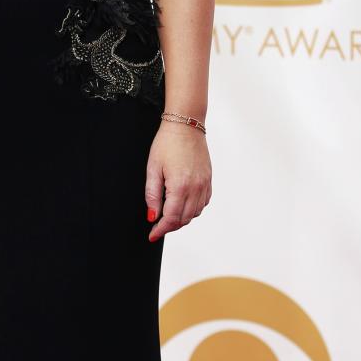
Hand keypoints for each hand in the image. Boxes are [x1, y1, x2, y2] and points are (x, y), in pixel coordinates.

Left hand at [144, 122, 210, 241]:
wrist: (186, 125)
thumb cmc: (166, 144)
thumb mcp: (153, 169)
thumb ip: (152, 195)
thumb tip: (152, 216)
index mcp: (180, 186)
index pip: (171, 218)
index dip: (161, 230)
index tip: (152, 235)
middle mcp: (196, 188)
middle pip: (184, 219)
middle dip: (170, 226)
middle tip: (157, 227)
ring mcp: (204, 184)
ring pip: (194, 213)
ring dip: (181, 219)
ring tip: (168, 216)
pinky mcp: (209, 180)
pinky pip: (203, 203)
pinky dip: (192, 209)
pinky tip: (182, 205)